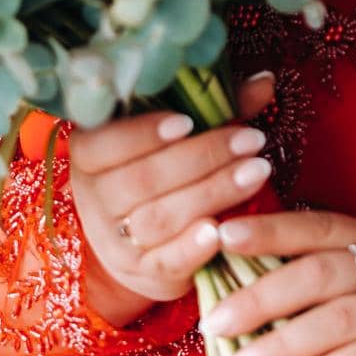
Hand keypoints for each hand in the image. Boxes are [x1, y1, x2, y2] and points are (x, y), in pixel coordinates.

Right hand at [68, 72, 276, 327]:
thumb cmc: (161, 171)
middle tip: (251, 140)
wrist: (138, 242)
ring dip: (211, 193)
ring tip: (257, 172)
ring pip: (158, 218)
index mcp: (90, 155)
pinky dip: (192, 248)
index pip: (107, 142)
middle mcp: (94, 199)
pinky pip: (165, 262)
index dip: (144, 132)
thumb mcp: (178, 136)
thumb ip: (216, 110)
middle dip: (202, 158)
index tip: (189, 121)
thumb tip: (265, 83)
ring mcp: (115, 241)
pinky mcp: (141, 273)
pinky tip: (221, 231)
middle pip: (143, 179)